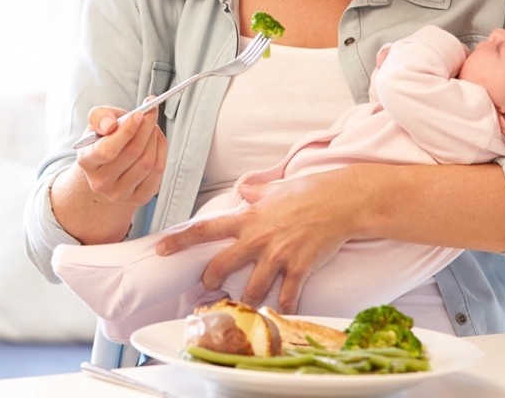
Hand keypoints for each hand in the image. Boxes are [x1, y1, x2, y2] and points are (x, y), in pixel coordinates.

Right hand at [75, 101, 167, 207]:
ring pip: (147, 162)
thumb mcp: (96, 124)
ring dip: (155, 138)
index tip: (140, 114)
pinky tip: (157, 141)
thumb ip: (100, 117)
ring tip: (152, 126)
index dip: (127, 130)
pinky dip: (162, 151)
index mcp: (86, 162)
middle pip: (133, 153)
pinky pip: (158, 172)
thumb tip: (110, 124)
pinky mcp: (139, 198)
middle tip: (151, 113)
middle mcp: (100, 182)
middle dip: (146, 128)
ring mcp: (119, 194)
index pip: (108, 149)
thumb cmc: (104, 140)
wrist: (108, 167)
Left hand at [155, 167, 358, 313]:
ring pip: (252, 289)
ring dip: (245, 302)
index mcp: (248, 218)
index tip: (161, 249)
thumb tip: (244, 191)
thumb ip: (256, 194)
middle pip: (221, 265)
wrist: (342, 201)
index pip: (205, 229)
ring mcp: (279, 255)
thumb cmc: (310, 191)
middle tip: (207, 287)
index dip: (180, 240)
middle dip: (210, 280)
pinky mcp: (299, 268)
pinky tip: (281, 315)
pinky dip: (283, 309)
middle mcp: (258, 239)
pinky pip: (287, 297)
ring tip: (242, 308)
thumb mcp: (276, 189)